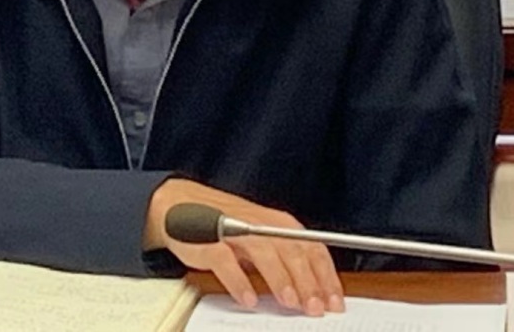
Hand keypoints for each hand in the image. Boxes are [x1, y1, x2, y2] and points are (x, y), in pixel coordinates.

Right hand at [143, 178, 342, 315]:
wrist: (179, 206)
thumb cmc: (225, 225)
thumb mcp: (261, 238)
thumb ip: (285, 260)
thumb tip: (314, 292)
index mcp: (278, 224)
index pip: (311, 247)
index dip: (325, 275)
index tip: (335, 301)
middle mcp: (259, 224)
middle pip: (291, 251)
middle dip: (307, 282)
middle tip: (315, 308)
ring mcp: (233, 231)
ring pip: (264, 253)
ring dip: (279, 279)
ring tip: (290, 303)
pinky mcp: (208, 242)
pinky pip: (226, 262)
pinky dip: (239, 281)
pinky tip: (248, 299)